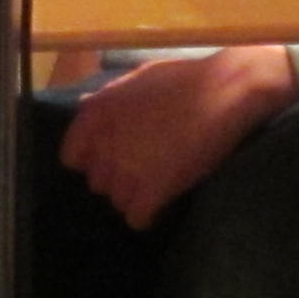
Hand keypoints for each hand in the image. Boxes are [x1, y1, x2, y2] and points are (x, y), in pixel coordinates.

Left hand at [56, 50, 298, 231]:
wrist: (226, 91)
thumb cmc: (185, 80)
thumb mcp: (138, 78)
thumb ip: (108, 97)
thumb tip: (83, 104)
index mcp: (97, 112)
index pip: (72, 157)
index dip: (93, 160)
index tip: (112, 160)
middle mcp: (105, 143)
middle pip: (97, 183)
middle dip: (117, 179)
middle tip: (142, 170)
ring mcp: (127, 168)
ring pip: (117, 201)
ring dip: (134, 197)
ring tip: (157, 184)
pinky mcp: (154, 189)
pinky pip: (137, 218)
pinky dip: (148, 215)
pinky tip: (162, 203)